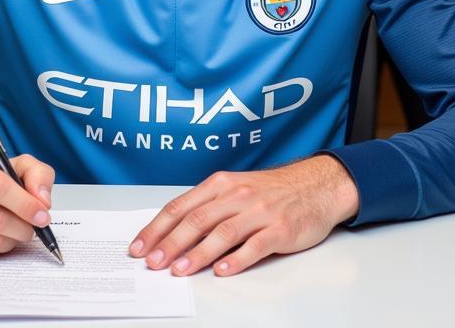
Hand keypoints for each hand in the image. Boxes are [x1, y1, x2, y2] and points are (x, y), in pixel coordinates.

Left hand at [129, 155, 358, 275]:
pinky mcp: (280, 229)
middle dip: (170, 243)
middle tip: (152, 262)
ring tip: (180, 270)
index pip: (180, 206)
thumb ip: (208, 208)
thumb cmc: (271, 191)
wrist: (315, 186)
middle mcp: (237, 195)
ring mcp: (259, 211)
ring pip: (222, 232)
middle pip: (197, 219)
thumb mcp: (235, 190)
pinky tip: (222, 271)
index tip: (139, 246)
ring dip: (198, 253)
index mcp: (221, 184)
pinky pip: (254, 245)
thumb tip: (173, 234)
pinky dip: (236, 259)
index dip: (157, 228)